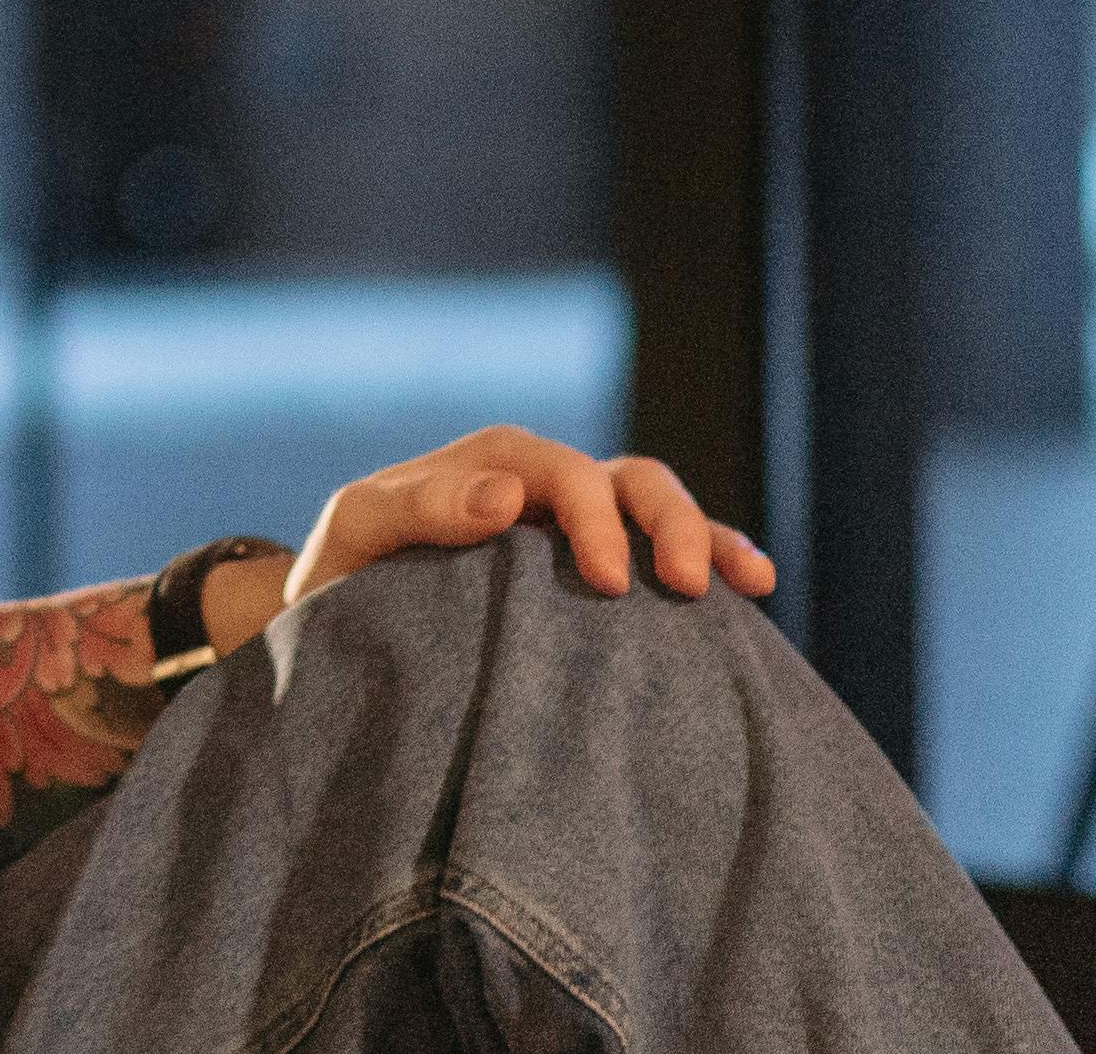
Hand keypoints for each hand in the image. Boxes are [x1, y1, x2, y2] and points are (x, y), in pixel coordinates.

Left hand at [267, 427, 775, 618]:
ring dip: (702, 534)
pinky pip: (663, 558)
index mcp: (486, 469)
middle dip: (664, 520)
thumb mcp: (355, 535)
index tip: (605, 579)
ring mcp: (576, 534)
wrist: (344, 629)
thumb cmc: (341, 579)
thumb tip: (505, 496)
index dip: (589, 513)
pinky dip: (715, 557)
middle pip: (623, 478)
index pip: (552, 467)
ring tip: (741, 580)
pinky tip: (754, 586)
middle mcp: (542, 491)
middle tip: (682, 585)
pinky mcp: (598, 582)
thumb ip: (415, 508)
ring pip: (657, 506)